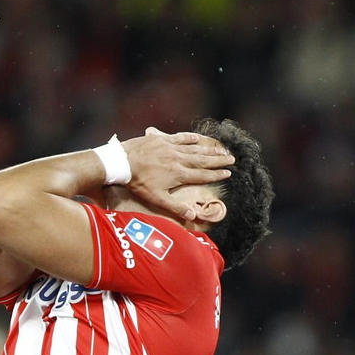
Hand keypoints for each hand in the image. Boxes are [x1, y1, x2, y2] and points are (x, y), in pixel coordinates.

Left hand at [119, 128, 233, 219]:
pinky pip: (181, 137)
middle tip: (232, 159)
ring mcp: (171, 148)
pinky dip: (191, 138)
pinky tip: (199, 138)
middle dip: (219, 160)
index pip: (203, 175)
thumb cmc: (138, 182)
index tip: (228, 173)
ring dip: (209, 149)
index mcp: (179, 174)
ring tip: (222, 149)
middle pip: (204, 160)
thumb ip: (176, 207)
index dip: (216, 175)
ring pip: (195, 149)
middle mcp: (179, 159)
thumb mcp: (156, 199)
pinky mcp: (162, 139)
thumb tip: (193, 216)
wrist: (122, 162)